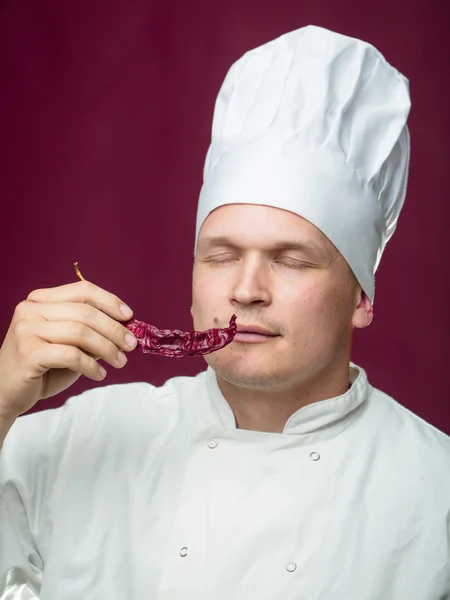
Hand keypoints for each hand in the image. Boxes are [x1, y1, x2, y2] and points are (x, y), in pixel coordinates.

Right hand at [0, 280, 136, 419]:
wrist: (7, 392)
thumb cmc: (41, 367)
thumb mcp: (69, 343)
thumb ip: (91, 332)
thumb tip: (125, 329)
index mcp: (41, 299)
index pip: (82, 290)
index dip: (109, 301)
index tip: (129, 316)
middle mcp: (31, 309)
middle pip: (85, 312)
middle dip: (114, 329)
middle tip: (131, 345)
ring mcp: (27, 329)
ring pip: (80, 332)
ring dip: (107, 348)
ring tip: (120, 361)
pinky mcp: (28, 352)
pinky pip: (71, 355)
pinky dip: (91, 365)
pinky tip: (99, 374)